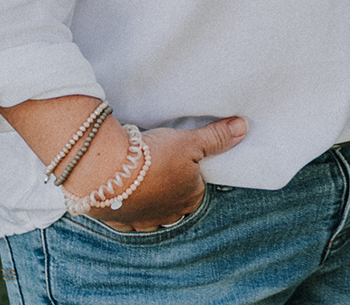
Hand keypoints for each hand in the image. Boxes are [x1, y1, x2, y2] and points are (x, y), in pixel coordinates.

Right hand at [81, 116, 246, 232]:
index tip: (184, 159)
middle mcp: (166, 216)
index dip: (192, 174)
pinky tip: (122, 188)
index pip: (198, 189)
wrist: (107, 172)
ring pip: (150, 212)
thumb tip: (242, 128)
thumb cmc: (154, 157)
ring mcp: (140, 221)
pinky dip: (125, 202)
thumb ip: (217, 137)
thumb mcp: (190, 141)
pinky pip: (125, 214)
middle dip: (171, 189)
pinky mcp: (116, 220)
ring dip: (149, 198)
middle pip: (175, 204)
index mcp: (189, 200)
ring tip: (143, 176)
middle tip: (163, 165)